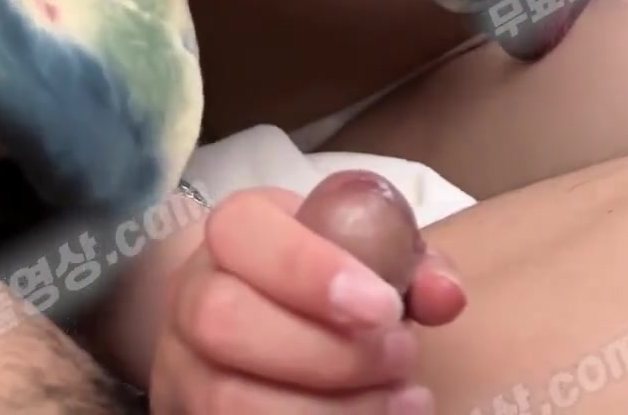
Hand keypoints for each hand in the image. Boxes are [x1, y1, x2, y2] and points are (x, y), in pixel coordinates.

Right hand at [149, 186, 465, 413]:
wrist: (248, 306)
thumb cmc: (317, 269)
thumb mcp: (360, 243)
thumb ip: (408, 259)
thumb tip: (446, 296)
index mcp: (233, 230)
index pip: (244, 234)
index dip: (311, 272)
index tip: (385, 307)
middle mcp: (190, 296)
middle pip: (228, 323)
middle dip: (326, 352)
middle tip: (402, 357)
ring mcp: (182, 369)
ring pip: (227, 401)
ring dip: (327, 413)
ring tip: (400, 402)